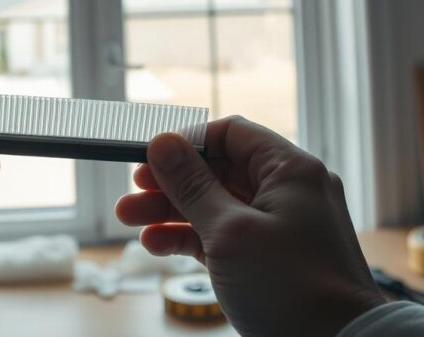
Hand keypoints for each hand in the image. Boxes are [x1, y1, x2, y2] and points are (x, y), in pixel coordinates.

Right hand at [115, 117, 383, 336]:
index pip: (232, 134)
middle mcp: (288, 192)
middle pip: (219, 170)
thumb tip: (162, 143)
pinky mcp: (272, 259)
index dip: (188, 142)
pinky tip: (156, 244)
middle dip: (171, 181)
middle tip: (131, 192)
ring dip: (172, 211)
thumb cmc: (293, 288)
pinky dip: (192, 238)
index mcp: (290, 170)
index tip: (150, 157)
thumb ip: (192, 185)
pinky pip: (224, 236)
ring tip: (130, 220)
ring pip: (217, 205)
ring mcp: (281, 227)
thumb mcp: (230, 231)